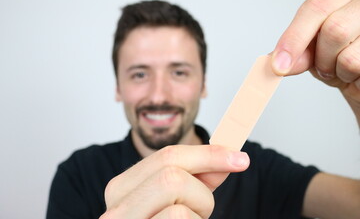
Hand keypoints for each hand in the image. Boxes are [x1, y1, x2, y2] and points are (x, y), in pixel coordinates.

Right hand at [99, 145, 248, 218]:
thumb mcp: (178, 200)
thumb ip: (199, 178)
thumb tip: (230, 156)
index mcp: (121, 189)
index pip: (167, 156)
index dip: (208, 155)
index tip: (240, 159)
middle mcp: (115, 212)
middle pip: (172, 179)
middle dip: (200, 195)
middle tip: (202, 212)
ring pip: (179, 213)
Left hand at [271, 0, 359, 124]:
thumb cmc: (339, 56)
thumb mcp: (313, 50)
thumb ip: (297, 52)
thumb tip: (279, 62)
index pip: (315, 8)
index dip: (293, 38)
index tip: (278, 64)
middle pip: (334, 29)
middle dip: (321, 57)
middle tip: (322, 66)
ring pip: (347, 55)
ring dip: (336, 70)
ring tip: (341, 67)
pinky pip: (357, 68)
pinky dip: (350, 78)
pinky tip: (355, 73)